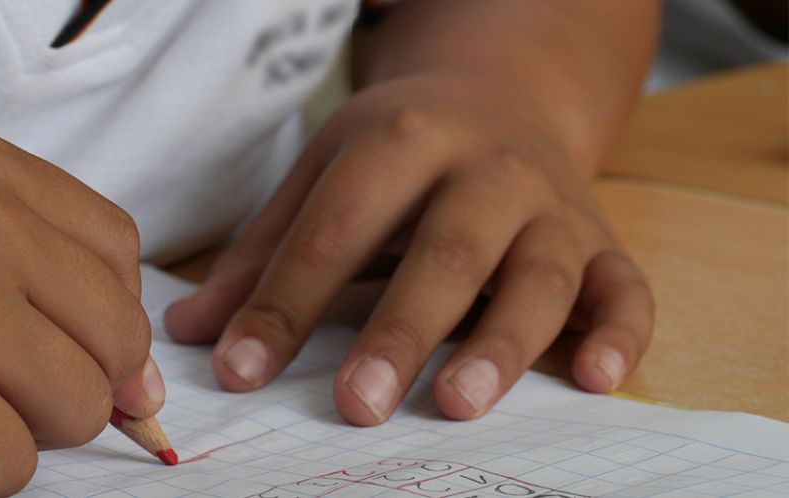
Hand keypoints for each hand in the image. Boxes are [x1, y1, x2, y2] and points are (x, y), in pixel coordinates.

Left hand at [165, 73, 652, 425]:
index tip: (239, 374)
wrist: (501, 96)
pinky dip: (620, 334)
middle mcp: (485, 169)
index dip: (284, 304)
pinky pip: (626, 289)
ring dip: (502, 343)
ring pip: (538, 275)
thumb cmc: (399, 152)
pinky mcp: (602, 241)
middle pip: (445, 252)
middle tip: (356, 406)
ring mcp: (552, 206)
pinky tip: (596, 380)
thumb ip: (263, 255)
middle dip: (400, 331)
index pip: (335, 230)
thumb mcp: (324, 175)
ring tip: (456, 404)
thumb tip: (191, 334)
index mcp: (401, 141)